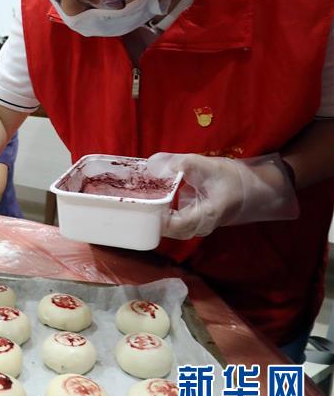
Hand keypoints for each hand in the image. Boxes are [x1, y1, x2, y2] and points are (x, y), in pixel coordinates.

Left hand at [147, 152, 298, 238]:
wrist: (256, 186)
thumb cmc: (233, 177)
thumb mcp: (206, 165)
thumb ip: (180, 164)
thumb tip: (152, 165)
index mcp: (206, 215)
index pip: (176, 226)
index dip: (158, 220)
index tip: (146, 205)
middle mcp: (202, 226)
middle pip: (172, 231)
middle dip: (154, 220)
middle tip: (139, 204)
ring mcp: (201, 226)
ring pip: (175, 229)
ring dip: (159, 219)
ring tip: (145, 203)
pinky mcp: (199, 221)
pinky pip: (179, 224)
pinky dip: (166, 216)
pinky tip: (156, 202)